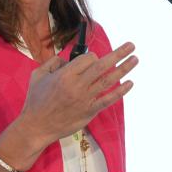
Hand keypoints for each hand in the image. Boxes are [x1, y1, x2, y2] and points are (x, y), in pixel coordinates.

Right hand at [17, 41, 137, 145]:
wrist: (37, 126)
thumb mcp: (38, 75)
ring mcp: (85, 99)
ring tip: (135, 59)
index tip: (92, 58)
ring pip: (108, 80)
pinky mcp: (90, 111)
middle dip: (119, 54)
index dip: (92, 56)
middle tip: (131, 45)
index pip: (87, 59)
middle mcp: (77, 86)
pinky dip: (120, 92)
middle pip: (102, 66)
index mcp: (65, 75)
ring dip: (124, 69)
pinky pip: (108, 99)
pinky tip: (130, 83)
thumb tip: (68, 59)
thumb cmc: (36, 100)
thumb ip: (53, 62)